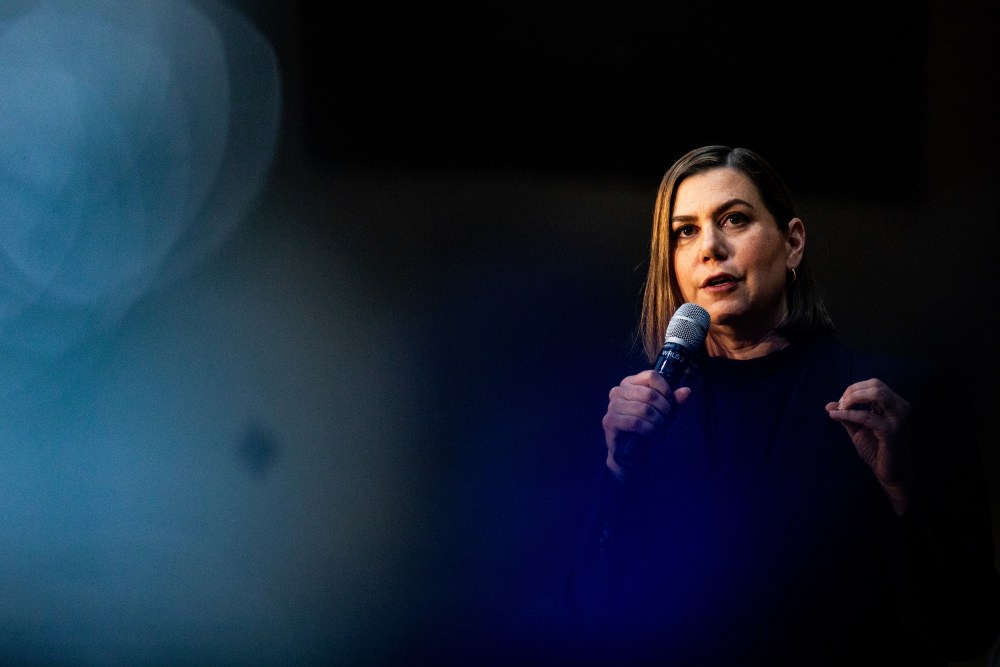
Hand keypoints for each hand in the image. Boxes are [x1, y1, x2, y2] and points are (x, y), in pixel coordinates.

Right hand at [603, 370, 690, 481]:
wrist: (632, 453)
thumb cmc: (647, 428)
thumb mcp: (665, 414)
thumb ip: (675, 402)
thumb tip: (686, 391)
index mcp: (630, 383)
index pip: (651, 375)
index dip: (665, 390)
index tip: (670, 404)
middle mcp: (618, 391)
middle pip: (649, 394)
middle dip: (663, 410)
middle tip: (665, 421)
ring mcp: (612, 406)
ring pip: (644, 409)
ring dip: (658, 423)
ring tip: (659, 430)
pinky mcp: (610, 421)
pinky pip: (635, 423)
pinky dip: (649, 431)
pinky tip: (652, 436)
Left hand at [826, 378, 912, 513]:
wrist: (889, 472)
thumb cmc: (876, 449)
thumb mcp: (858, 429)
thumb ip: (846, 415)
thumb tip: (828, 405)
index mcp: (895, 404)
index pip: (874, 384)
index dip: (854, 389)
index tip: (841, 403)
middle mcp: (901, 407)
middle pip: (875, 385)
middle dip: (852, 392)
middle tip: (840, 405)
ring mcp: (899, 418)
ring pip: (875, 394)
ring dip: (852, 399)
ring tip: (840, 409)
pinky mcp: (892, 430)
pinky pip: (866, 416)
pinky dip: (848, 414)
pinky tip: (836, 416)